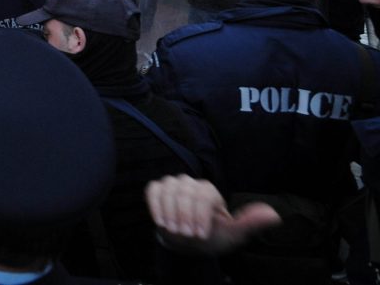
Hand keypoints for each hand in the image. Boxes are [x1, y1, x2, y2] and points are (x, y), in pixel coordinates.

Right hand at [145, 175, 280, 253]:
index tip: (199, 234)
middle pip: (184, 192)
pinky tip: (160, 221)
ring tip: (173, 230)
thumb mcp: (233, 234)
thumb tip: (275, 215)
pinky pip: (152, 191)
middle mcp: (190, 183)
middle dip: (184, 215)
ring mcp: (172, 185)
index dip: (199, 214)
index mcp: (209, 191)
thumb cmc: (213, 238)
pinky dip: (155, 205)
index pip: (203, 194)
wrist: (188, 244)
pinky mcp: (157, 189)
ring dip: (169, 212)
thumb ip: (251, 223)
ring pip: (167, 190)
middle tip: (186, 235)